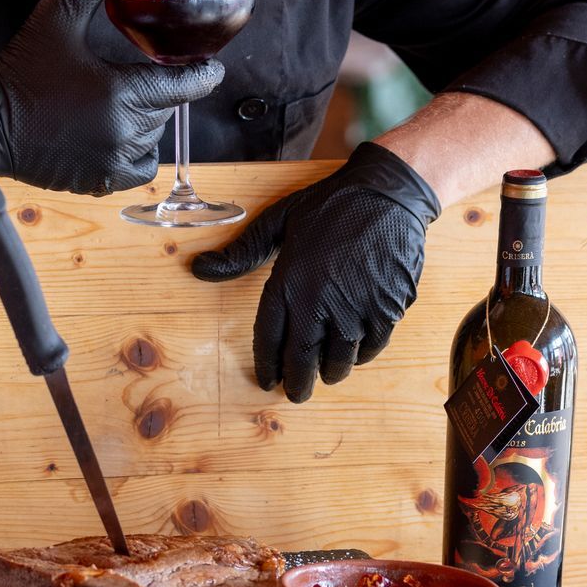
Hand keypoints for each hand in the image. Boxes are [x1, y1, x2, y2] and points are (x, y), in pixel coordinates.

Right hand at [0, 0, 221, 195]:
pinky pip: (137, 168)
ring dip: (146, 122)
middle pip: (166, 110)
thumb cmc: (22, 68)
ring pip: (153, 138)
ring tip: (123, 102)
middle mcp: (122, 131)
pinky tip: (118, 133)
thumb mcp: (57, 18)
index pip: (185, 87)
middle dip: (159, 93)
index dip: (202, 75)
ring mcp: (111, 160)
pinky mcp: (98, 181)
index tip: (211, 68)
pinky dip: (135, 152)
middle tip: (143, 77)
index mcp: (121, 93)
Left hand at [191, 142, 441, 401]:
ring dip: (330, 371)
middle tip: (295, 393)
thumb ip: (241, 252)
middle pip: (304, 361)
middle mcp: (321, 303)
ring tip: (325, 372)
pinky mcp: (388, 310)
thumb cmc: (331, 206)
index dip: (267, 366)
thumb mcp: (279, 221)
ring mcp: (357, 310)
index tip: (268, 380)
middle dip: (297, 383)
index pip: (270, 340)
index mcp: (288, 282)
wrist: (388, 194)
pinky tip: (355, 350)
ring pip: (339, 361)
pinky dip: (360, 355)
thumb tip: (199, 268)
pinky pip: (371, 348)